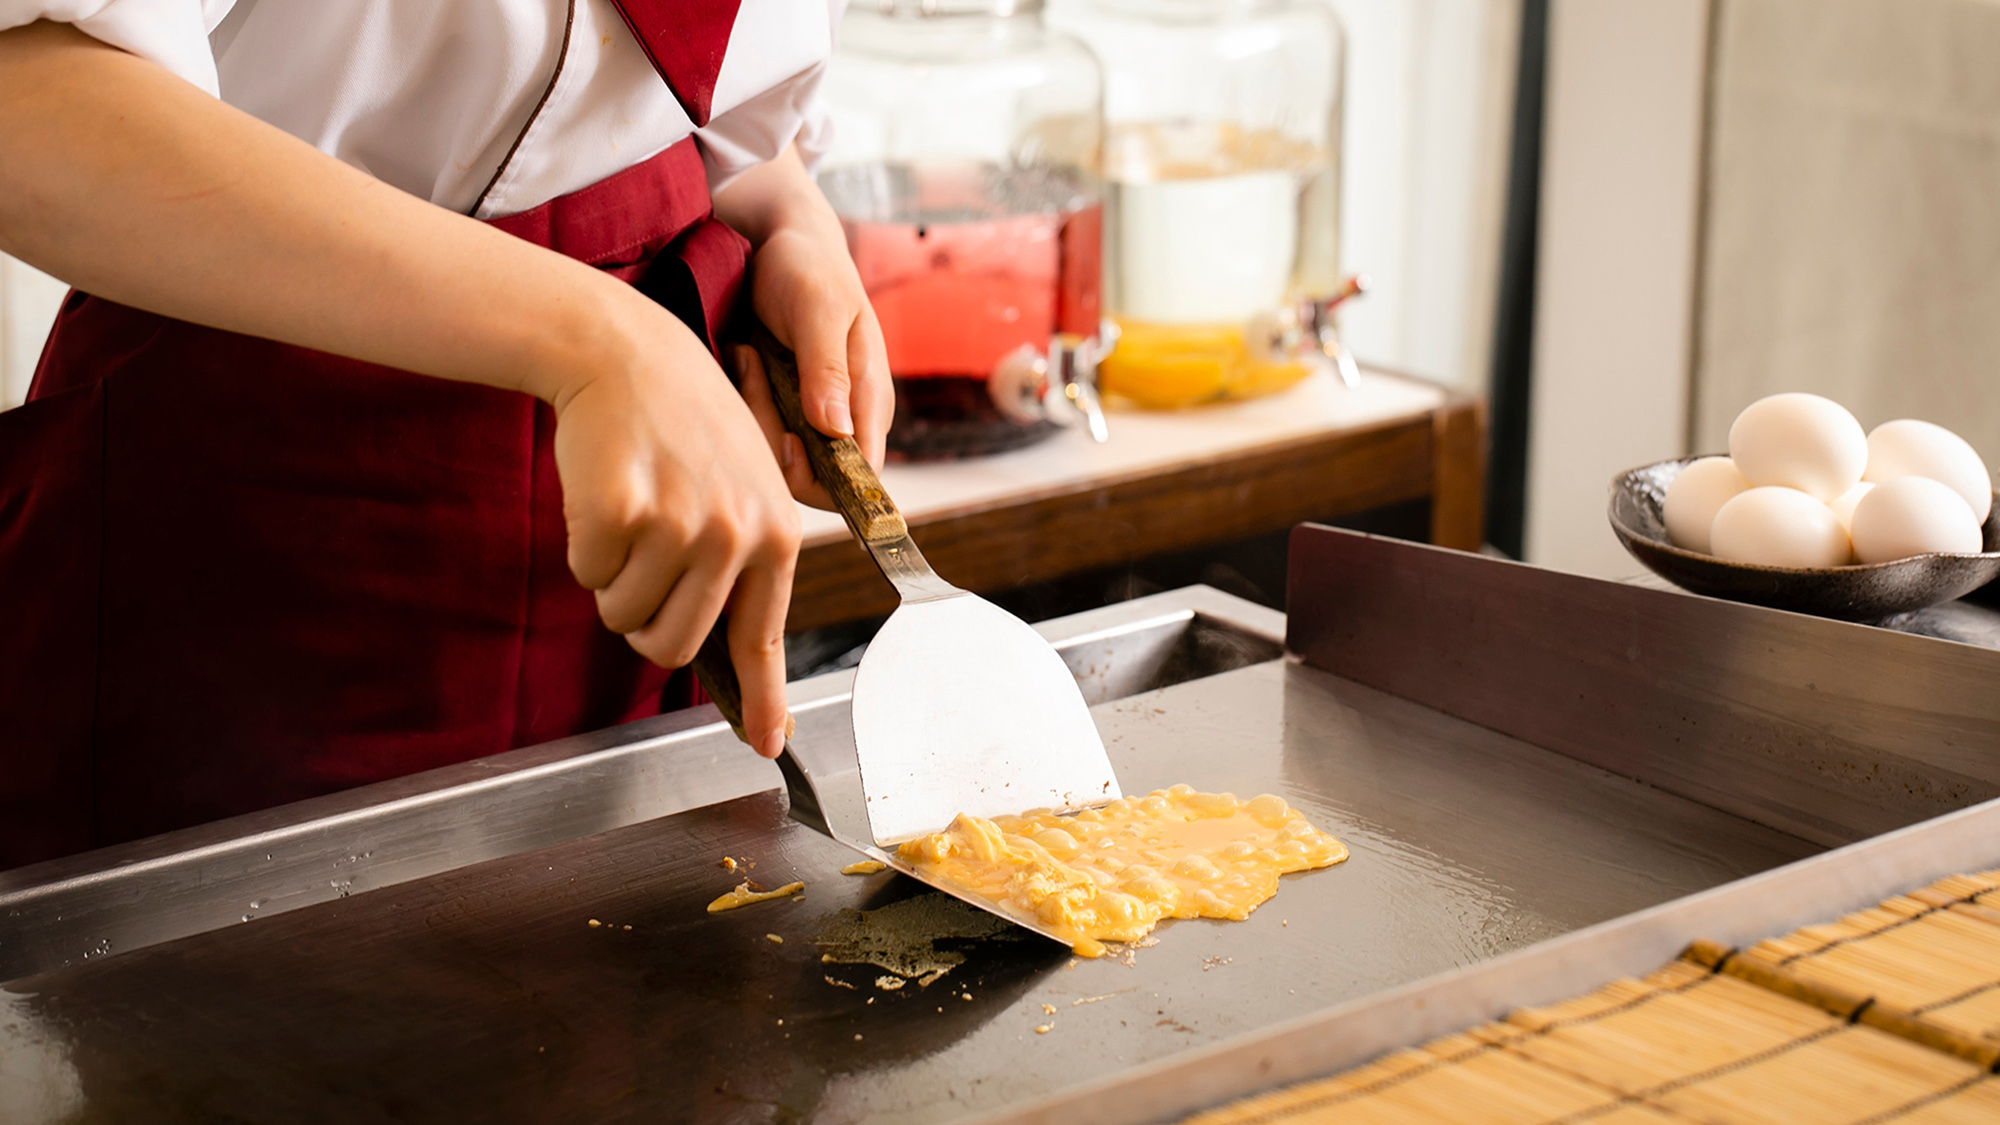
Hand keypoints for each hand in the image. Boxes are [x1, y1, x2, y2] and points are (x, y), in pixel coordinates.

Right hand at [550, 300, 800, 759]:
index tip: (769, 746)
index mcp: (776, 533)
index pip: (762, 639)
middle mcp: (735, 534)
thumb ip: (745, 563)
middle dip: (643, 620)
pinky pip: (587, 572)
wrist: (629, 354)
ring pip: (623, 612)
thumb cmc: (685, 426)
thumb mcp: (745, 485)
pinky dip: (584, 546)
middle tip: (641, 565)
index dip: (763, 700)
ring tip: (631, 514)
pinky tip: (605, 492)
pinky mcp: (621, 511)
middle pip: (671, 643)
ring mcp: (680, 524)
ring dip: (613, 580)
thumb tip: (733, 655)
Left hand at [712, 149, 890, 504]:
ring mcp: (811, 414)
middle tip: (754, 373)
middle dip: (774, 437)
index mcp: (870, 400)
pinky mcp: (781, 407)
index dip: (826, 476)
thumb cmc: (809, 267)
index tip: (786, 438)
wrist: (778, 240)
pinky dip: (744, 401)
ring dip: (755, 412)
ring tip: (748, 355)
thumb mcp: (820, 308)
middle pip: (814, 474)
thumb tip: (836, 432)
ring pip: (779, 456)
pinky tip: (742, 357)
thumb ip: (828, 369)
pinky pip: (758, 431)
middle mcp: (844, 416)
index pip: (863, 474)